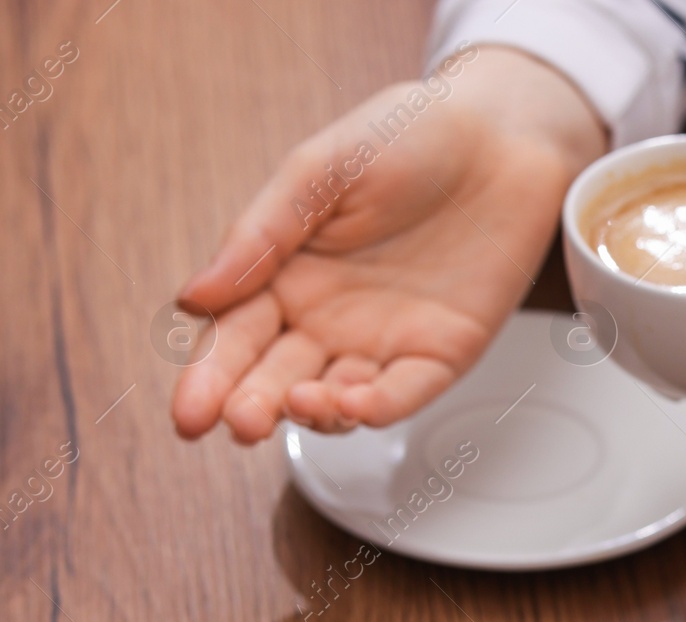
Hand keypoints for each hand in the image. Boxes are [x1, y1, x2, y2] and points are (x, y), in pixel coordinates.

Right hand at [171, 48, 606, 442]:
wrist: (498, 135)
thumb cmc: (407, 137)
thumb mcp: (318, 171)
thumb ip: (260, 234)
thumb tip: (192, 299)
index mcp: (286, 275)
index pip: (234, 338)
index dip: (209, 377)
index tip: (187, 412)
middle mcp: (328, 319)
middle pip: (276, 378)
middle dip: (252, 406)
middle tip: (236, 423)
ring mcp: (384, 340)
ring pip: (336, 398)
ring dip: (313, 413)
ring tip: (295, 407)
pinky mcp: (441, 352)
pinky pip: (404, 392)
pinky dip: (379, 405)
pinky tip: (354, 404)